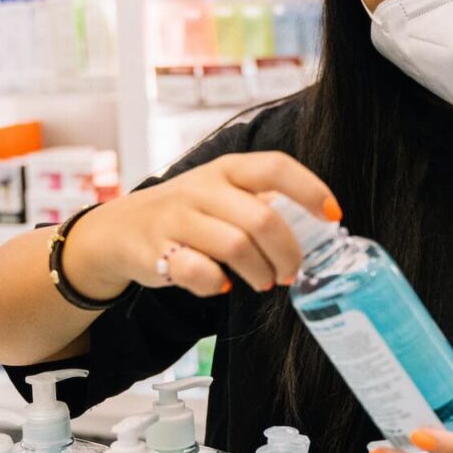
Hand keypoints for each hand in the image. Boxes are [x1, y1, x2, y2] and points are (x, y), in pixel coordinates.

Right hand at [65, 151, 340, 298]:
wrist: (119, 230)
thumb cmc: (187, 214)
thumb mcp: (222, 194)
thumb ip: (260, 203)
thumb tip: (315, 228)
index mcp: (226, 169)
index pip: (276, 167)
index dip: (310, 190)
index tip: (333, 216)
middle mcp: (202, 188)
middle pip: (262, 217)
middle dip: (287, 252)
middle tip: (291, 272)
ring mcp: (177, 218)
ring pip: (236, 246)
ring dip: (259, 272)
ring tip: (264, 282)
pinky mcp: (157, 251)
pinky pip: (198, 272)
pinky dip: (216, 284)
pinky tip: (221, 285)